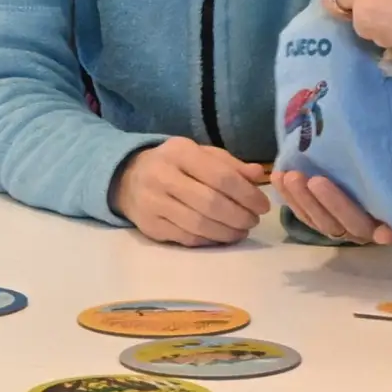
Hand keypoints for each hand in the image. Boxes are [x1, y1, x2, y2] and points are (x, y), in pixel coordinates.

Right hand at [113, 139, 271, 246]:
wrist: (127, 178)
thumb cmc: (174, 165)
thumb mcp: (200, 155)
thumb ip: (229, 164)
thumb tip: (257, 175)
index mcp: (179, 152)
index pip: (221, 176)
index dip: (247, 194)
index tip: (263, 206)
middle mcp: (162, 176)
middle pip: (211, 203)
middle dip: (239, 216)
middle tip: (253, 221)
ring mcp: (153, 203)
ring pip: (199, 224)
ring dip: (228, 232)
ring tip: (242, 231)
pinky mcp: (150, 226)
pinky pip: (187, 238)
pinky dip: (210, 240)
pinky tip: (221, 236)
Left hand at [273, 140, 391, 243]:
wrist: (376, 151)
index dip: (390, 232)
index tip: (383, 233)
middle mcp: (370, 227)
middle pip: (351, 225)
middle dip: (332, 205)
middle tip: (314, 179)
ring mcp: (342, 222)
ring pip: (322, 222)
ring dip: (304, 202)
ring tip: (290, 176)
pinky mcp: (319, 214)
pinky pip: (303, 213)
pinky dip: (289, 198)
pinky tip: (277, 177)